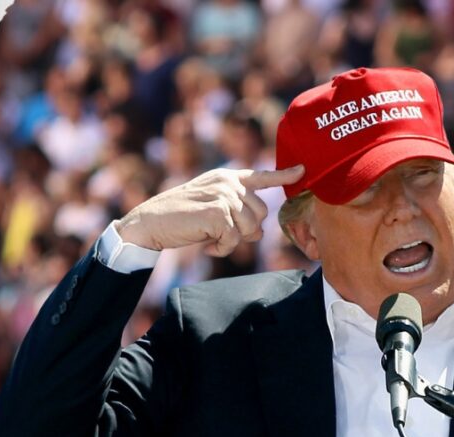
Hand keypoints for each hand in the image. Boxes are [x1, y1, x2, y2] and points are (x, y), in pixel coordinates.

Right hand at [116, 165, 304, 256]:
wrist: (150, 223)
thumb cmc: (181, 218)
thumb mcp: (212, 208)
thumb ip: (237, 213)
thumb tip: (259, 231)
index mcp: (227, 177)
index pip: (261, 176)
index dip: (283, 175)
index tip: (303, 170)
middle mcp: (228, 182)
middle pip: (261, 213)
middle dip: (246, 230)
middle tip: (222, 234)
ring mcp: (223, 196)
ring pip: (250, 228)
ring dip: (233, 241)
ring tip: (212, 239)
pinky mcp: (217, 213)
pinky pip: (234, 240)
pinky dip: (222, 249)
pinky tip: (208, 247)